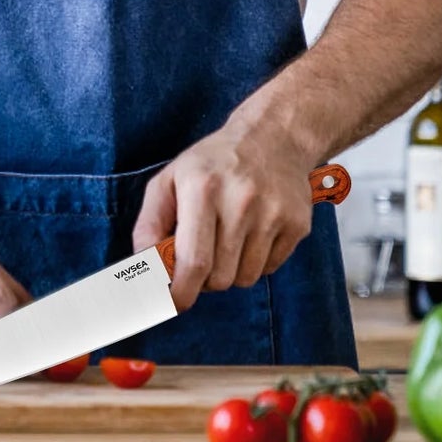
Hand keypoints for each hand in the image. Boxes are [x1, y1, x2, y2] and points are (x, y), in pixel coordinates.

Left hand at [131, 124, 316, 311]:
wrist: (272, 136)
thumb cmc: (213, 163)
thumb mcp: (170, 179)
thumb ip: (150, 223)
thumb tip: (144, 269)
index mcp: (202, 189)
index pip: (193, 262)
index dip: (180, 293)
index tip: (173, 304)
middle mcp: (240, 201)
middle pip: (219, 278)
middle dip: (204, 279)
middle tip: (201, 256)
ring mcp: (273, 214)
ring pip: (244, 279)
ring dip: (230, 271)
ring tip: (228, 238)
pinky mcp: (297, 224)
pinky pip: (269, 270)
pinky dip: (255, 262)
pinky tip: (253, 232)